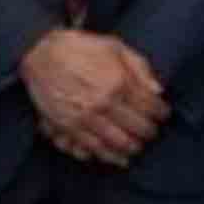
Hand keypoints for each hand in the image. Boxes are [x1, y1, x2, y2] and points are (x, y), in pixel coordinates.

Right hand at [20, 29, 168, 164]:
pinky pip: (93, 149)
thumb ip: (139, 68)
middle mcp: (104, 103)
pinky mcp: (68, 127)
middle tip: (151, 132)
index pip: (151, 108)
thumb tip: (158, 91)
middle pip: (138, 130)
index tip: (162, 114)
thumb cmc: (79, 47)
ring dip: (132, 149)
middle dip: (150, 133)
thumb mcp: (114, 47)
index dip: (161, 113)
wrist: (41, 53)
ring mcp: (86, 118)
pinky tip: (118, 157)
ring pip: (118, 144)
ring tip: (137, 146)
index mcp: (118, 82)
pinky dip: (109, 157)